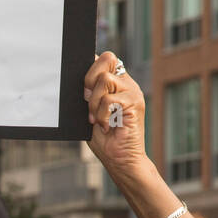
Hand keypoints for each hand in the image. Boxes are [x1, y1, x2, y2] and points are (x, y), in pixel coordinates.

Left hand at [84, 51, 147, 180]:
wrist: (120, 160)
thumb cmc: (105, 140)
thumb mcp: (90, 112)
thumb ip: (88, 95)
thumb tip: (82, 82)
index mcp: (116, 83)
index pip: (104, 59)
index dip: (90, 67)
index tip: (84, 88)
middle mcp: (126, 83)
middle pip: (107, 57)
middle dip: (90, 78)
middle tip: (88, 100)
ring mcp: (132, 91)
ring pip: (105, 79)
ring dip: (94, 102)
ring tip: (97, 119)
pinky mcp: (135, 102)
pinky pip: (109, 99)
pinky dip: (101, 114)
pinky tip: (105, 126)